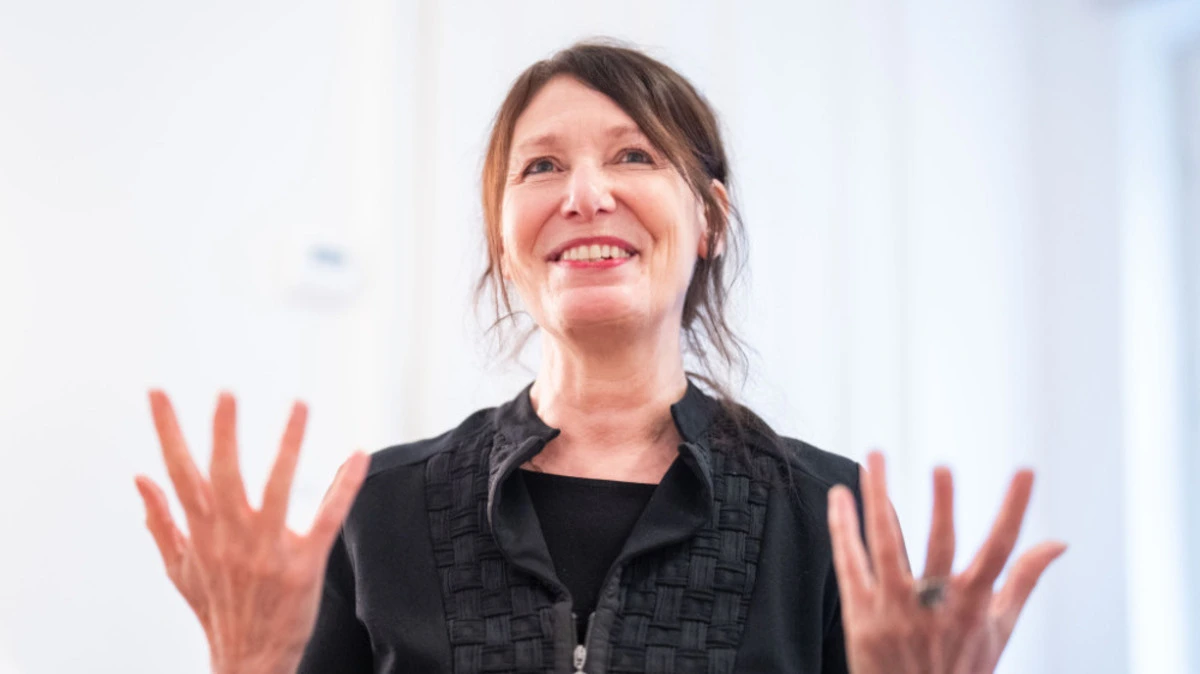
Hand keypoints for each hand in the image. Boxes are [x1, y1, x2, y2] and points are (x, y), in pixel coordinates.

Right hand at [134, 391, 369, 673]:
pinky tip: (358, 455)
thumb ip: (160, 521)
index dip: (167, 431)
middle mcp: (231, 537)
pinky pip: (326, 519)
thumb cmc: (217, 609)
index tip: (158, 392)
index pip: (179, 472)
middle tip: (226, 392)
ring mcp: (268, 550)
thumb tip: (140, 479)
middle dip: (223, 433)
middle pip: (223, 476)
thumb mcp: (179, 568)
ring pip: (277, 488)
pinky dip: (343, 486)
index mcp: (201, 533)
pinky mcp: (304, 564)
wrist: (248, 659)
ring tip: (300, 405)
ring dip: (289, 445)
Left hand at [827, 451, 1066, 673]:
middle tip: (943, 466)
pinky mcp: (860, 615)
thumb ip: (1024, 580)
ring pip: (885, 544)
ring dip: (878, 499)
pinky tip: (839, 497)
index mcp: (974, 606)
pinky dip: (842, 529)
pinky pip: (849, 564)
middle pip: (940, 546)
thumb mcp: (999, 629)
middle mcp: (936, 606)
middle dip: (943, 506)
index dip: (1015, 509)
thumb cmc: (961, 669)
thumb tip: (1059, 542)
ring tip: (874, 457)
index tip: (1027, 471)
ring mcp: (894, 609)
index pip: (1002, 549)